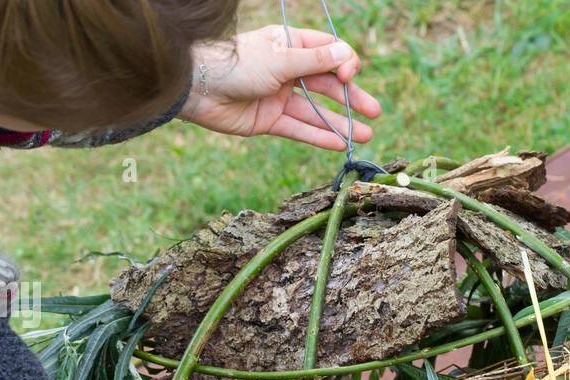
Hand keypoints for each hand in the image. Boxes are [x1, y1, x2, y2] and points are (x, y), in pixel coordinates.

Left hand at [179, 25, 380, 149]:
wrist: (195, 88)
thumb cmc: (235, 64)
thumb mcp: (280, 60)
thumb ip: (315, 61)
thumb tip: (347, 54)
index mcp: (290, 44)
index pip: (328, 51)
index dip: (344, 62)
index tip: (349, 74)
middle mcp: (287, 69)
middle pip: (327, 84)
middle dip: (351, 98)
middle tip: (375, 111)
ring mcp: (279, 95)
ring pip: (316, 111)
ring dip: (340, 123)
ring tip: (365, 136)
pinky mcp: (269, 120)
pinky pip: (299, 129)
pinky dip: (318, 136)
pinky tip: (339, 144)